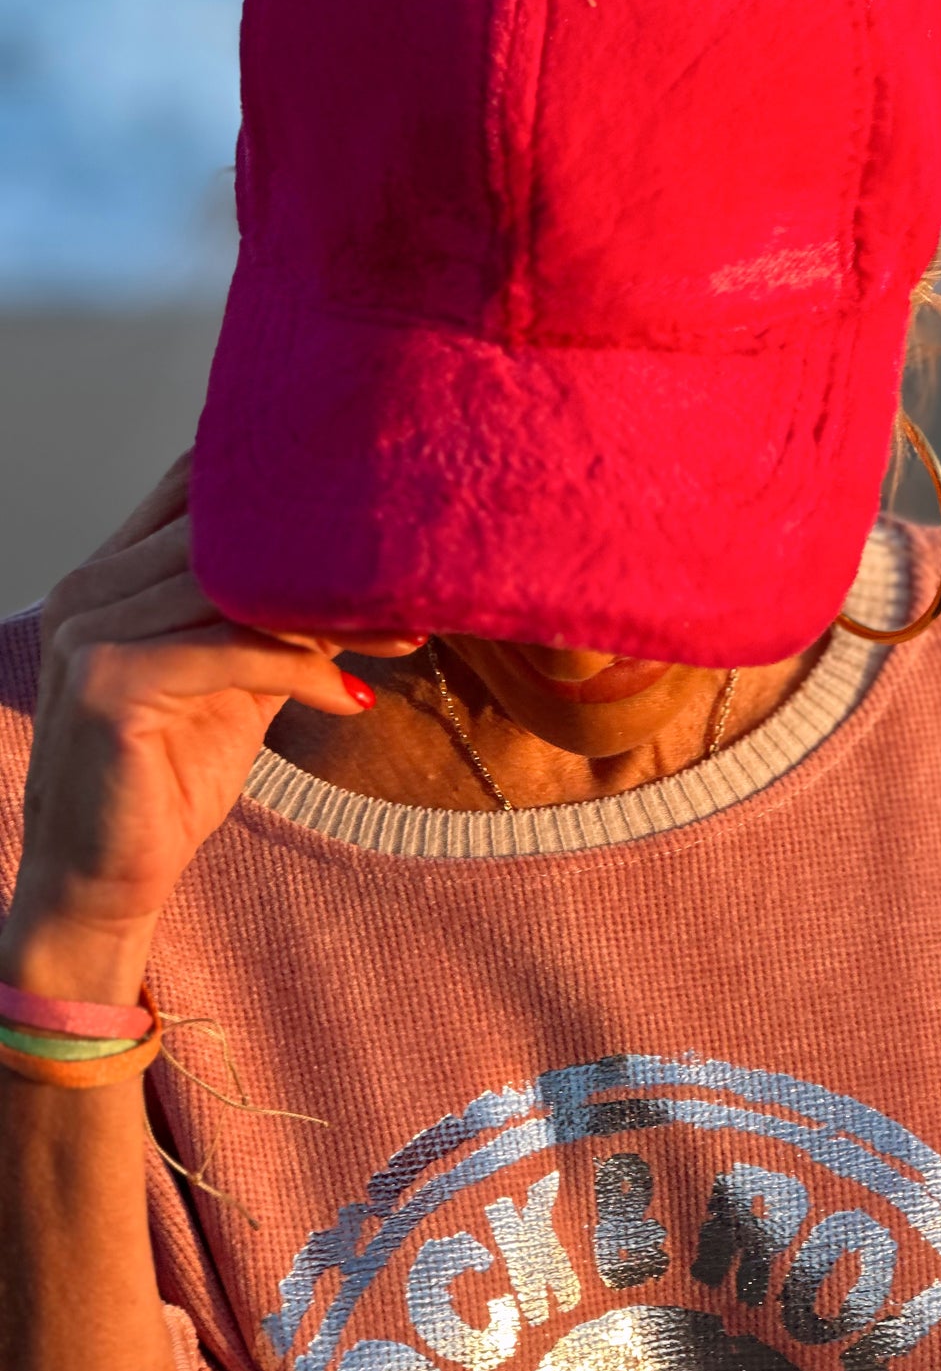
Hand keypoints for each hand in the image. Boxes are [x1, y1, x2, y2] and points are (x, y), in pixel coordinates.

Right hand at [1, 447, 421, 1002]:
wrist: (102, 879)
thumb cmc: (169, 778)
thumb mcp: (239, 681)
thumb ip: (280, 620)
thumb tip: (372, 573)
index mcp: (112, 573)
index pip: (201, 491)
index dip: (293, 496)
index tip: (387, 525)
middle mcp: (90, 588)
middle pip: (229, 537)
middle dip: (333, 560)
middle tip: (419, 585)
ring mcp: (89, 632)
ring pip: (236, 590)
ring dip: (335, 616)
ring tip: (404, 638)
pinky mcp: (108, 686)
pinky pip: (230, 654)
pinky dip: (303, 672)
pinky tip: (354, 701)